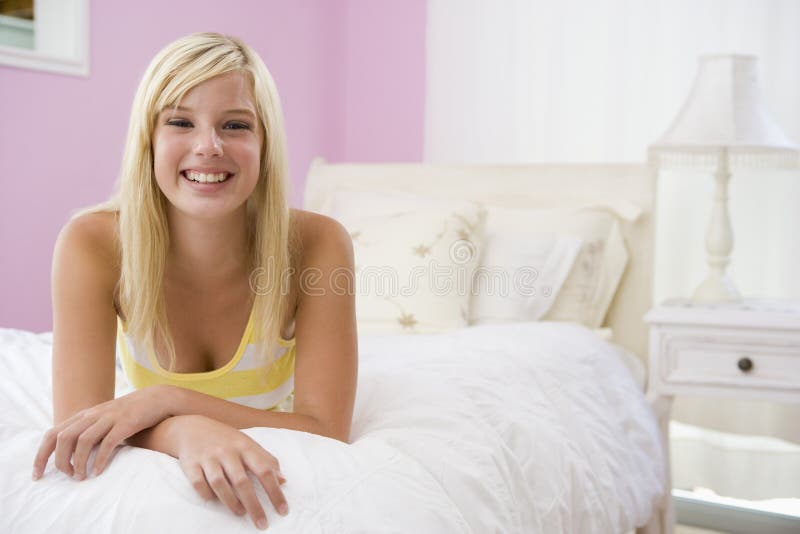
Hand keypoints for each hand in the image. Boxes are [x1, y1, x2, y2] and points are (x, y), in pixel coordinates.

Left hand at [32, 385, 173, 479]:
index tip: (38, 475)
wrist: (157, 398)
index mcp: (84, 415)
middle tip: (67, 476)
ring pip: (83, 440)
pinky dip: (100, 459)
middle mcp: (93, 414)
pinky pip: (108, 442)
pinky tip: (98, 471)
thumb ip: (87, 432)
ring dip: (79, 462)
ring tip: (81, 477)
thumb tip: (69, 455)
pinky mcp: (126, 423)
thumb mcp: (103, 419)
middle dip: (59, 461)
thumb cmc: (129, 414)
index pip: (52, 434)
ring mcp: (110, 417)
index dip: (41, 455)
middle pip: (64, 437)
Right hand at [172, 415, 288, 529]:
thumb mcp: (248, 444)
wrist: (192, 428)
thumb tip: (283, 480)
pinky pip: (199, 483)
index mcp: (245, 446)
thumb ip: (266, 460)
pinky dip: (206, 494)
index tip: (282, 510)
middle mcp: (227, 451)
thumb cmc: (226, 440)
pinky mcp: (191, 464)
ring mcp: (208, 457)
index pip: (264, 470)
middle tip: (262, 523)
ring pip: (220, 483)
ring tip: (241, 513)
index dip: (274, 491)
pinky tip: (214, 501)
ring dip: (231, 502)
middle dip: (254, 505)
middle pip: (242, 481)